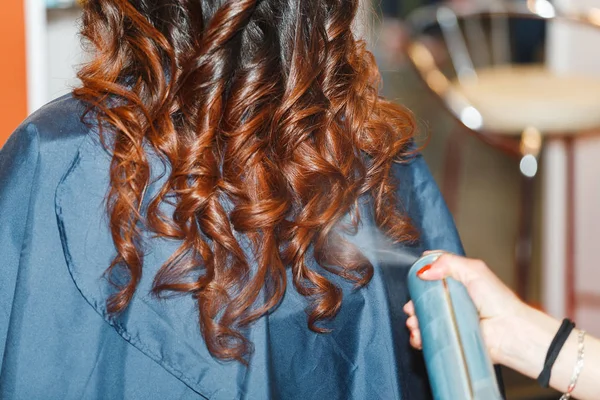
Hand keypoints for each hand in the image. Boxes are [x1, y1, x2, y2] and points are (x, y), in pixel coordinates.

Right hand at [403, 252, 524, 363]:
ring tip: (415, 324)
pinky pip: (428, 337)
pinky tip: (419, 336)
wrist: (508, 332)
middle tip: (412, 307)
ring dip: (414, 321)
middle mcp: (452, 300)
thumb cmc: (498, 301)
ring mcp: (450, 319)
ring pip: (423, 318)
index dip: (420, 277)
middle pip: (423, 298)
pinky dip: (419, 337)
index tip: (415, 280)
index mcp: (457, 281)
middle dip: (413, 303)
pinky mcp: (449, 337)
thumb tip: (423, 270)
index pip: (432, 275)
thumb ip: (448, 263)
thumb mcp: (474, 270)